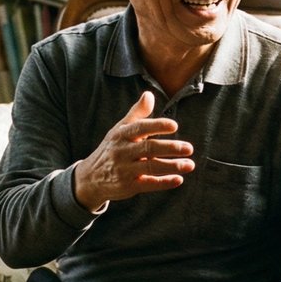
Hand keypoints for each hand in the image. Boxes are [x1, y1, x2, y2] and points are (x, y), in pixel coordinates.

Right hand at [73, 91, 193, 210]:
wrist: (90, 178)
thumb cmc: (112, 148)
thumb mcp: (120, 129)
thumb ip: (137, 113)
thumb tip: (149, 95)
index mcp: (122, 135)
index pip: (140, 128)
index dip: (157, 126)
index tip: (174, 126)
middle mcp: (122, 152)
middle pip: (148, 149)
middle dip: (170, 148)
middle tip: (189, 148)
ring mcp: (125, 170)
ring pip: (151, 167)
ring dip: (172, 166)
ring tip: (190, 165)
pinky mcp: (128, 187)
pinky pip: (148, 185)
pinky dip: (164, 183)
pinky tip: (178, 180)